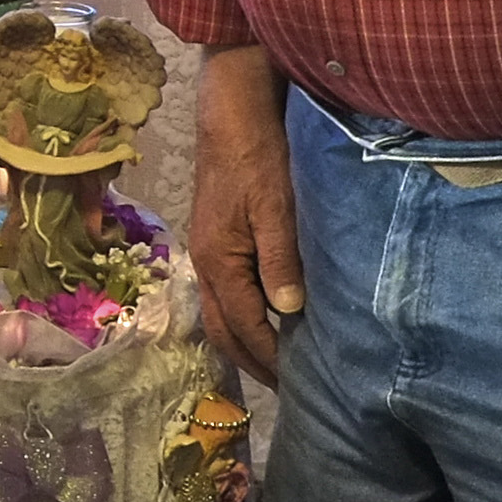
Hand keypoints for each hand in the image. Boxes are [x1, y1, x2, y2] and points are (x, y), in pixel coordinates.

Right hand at [189, 44, 305, 377]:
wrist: (231, 114)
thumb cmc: (257, 157)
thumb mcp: (275, 206)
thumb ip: (280, 258)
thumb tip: (288, 310)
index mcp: (218, 260)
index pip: (244, 323)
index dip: (269, 355)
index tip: (296, 381)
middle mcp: (205, 262)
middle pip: (221, 327)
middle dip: (250, 360)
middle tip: (283, 387)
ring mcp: (206, 251)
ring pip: (218, 313)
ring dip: (243, 342)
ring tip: (273, 364)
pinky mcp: (215, 241)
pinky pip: (224, 294)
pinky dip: (241, 318)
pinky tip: (264, 319)